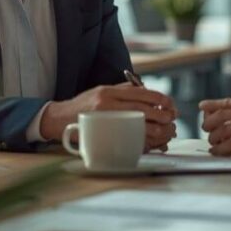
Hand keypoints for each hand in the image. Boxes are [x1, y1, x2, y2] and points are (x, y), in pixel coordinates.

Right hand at [41, 83, 178, 150]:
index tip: (169, 103)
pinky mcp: (101, 134)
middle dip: (160, 113)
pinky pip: (126, 137)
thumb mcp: (102, 91)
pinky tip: (150, 140)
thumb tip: (147, 91)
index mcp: (109, 91)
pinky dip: (141, 139)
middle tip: (171, 117)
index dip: (158, 98)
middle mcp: (106, 103)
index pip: (139, 92)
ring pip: (136, 123)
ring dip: (154, 127)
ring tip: (165, 129)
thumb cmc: (84, 106)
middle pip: (140, 107)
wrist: (60, 119)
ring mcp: (103, 119)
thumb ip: (122, 90)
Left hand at [199, 97, 230, 160]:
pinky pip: (229, 144)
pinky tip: (218, 152)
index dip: (213, 104)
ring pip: (223, 130)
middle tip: (206, 129)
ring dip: (214, 138)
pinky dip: (220, 149)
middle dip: (209, 122)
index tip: (202, 105)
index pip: (229, 102)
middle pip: (221, 115)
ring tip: (212, 144)